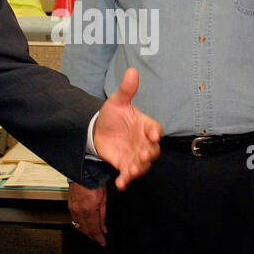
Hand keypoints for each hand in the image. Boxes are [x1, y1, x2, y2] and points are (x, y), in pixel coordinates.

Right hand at [68, 182, 107, 245]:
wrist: (83, 172)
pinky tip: (85, 224)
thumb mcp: (104, 200)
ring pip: (79, 226)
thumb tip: (104, 227)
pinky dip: (81, 224)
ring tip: (93, 234)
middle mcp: (78, 211)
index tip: (103, 242)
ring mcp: (73, 209)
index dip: (99, 238)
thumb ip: (103, 216)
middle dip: (93, 237)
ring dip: (86, 232)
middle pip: (85, 230)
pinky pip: (75, 220)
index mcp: (88, 210)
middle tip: (99, 240)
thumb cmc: (94, 182)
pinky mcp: (70, 206)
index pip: (94, 230)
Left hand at [91, 67, 161, 189]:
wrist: (98, 130)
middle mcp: (143, 141)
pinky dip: (126, 180)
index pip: (154, 128)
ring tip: (132, 170)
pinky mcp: (125, 165)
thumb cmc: (112, 115)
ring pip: (143, 164)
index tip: (154, 135)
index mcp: (145, 125)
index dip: (155, 132)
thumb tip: (132, 71)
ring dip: (139, 168)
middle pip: (152, 149)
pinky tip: (121, 183)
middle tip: (144, 154)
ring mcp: (135, 154)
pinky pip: (129, 174)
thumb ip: (126, 89)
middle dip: (149, 153)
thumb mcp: (117, 101)